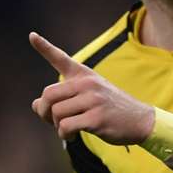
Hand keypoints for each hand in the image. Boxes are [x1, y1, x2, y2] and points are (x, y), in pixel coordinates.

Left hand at [30, 32, 153, 144]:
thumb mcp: (88, 97)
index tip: (31, 35)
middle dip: (44, 111)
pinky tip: (73, 137)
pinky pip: (66, 126)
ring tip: (67, 130)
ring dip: (57, 126)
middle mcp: (87, 83)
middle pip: (48, 95)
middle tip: (51, 121)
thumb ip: (62, 99)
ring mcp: (92, 100)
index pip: (61, 58)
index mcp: (84, 75)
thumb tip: (35, 105)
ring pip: (56, 113)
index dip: (44, 47)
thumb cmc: (110, 108)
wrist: (140, 120)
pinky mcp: (96, 118)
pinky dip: (65, 135)